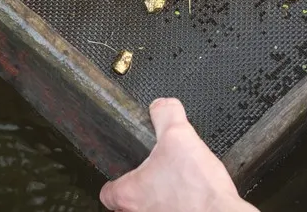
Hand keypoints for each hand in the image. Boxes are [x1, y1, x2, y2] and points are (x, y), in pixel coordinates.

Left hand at [100, 98, 257, 211]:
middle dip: (141, 189)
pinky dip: (178, 207)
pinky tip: (192, 197)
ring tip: (177, 185)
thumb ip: (166, 115)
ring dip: (159, 199)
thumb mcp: (179, 135)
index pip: (107, 192)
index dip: (116, 179)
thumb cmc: (199, 190)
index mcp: (129, 193)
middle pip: (127, 204)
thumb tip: (162, 105)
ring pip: (149, 210)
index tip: (125, 172)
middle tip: (156, 176)